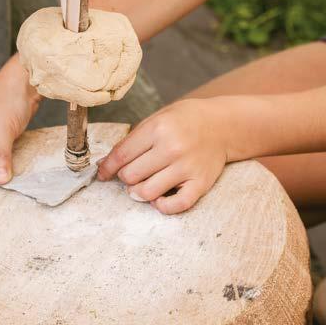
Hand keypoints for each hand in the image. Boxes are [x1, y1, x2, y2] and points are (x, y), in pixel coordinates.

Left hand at [97, 98, 230, 214]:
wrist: (223, 125)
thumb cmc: (185, 121)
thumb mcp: (157, 118)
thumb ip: (133, 139)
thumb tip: (106, 162)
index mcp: (158, 129)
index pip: (121, 155)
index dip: (107, 167)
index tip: (102, 173)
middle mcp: (172, 148)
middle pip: (131, 175)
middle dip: (124, 177)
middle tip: (129, 174)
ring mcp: (187, 167)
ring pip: (147, 192)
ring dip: (137, 193)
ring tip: (139, 187)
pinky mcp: (201, 183)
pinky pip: (176, 205)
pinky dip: (162, 206)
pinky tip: (158, 198)